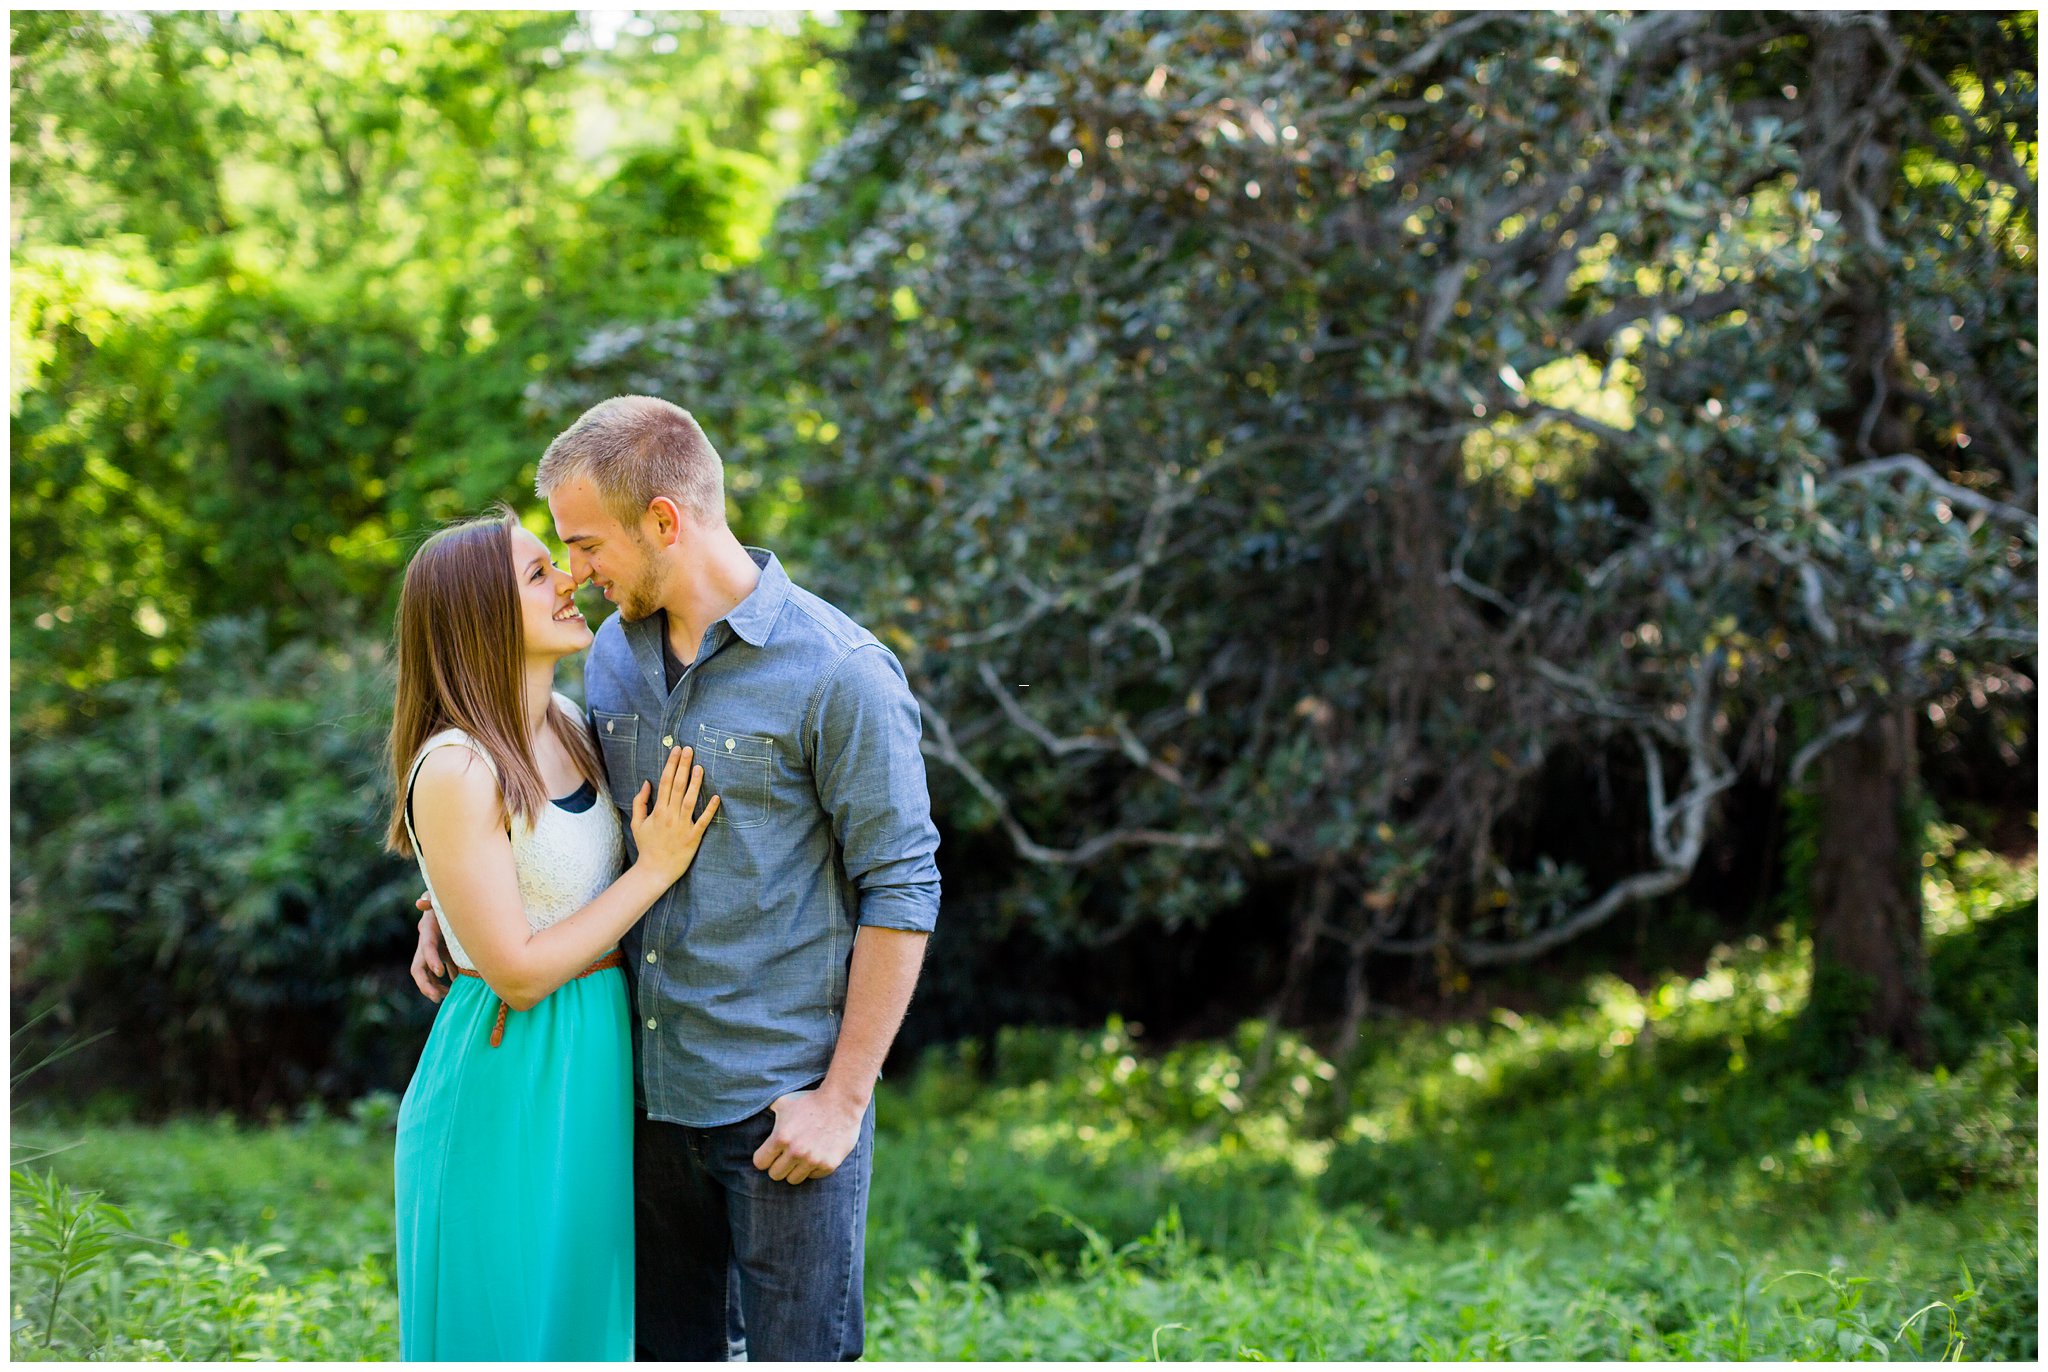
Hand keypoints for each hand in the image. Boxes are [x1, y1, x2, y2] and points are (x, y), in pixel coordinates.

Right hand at [410, 895, 448, 1002]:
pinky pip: (444, 971)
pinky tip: (459, 987)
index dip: (431, 961)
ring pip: (429, 974)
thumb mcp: (441, 899)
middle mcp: (427, 944)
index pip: (425, 949)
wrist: (456, 899)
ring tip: (448, 996)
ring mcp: (435, 950)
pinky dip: (451, 979)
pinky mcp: (446, 952)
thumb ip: (431, 899)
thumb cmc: (447, 899)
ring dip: (436, 987)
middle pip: (419, 969)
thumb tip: (420, 902)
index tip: (440, 973)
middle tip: (437, 997)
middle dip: (426, 984)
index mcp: (427, 932)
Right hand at [629, 745, 719, 881]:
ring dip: (696, 783)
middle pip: (677, 786)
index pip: (665, 782)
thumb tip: (646, 783)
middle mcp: (670, 815)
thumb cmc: (646, 846)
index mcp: (658, 811)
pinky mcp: (693, 837)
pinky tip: (716, 797)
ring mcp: (683, 826)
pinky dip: (709, 809)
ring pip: (690, 800)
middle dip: (683, 766)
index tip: (677, 750)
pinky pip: (703, 821)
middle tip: (689, 750)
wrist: (654, 870)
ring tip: (700, 767)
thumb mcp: (637, 823)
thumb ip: (640, 802)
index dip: (671, 764)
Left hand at [752, 1088, 863, 1184]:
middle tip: (785, 1155)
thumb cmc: (809, 1100)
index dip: (763, 1158)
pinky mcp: (828, 1165)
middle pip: (775, 1175)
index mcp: (781, 1138)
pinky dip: (812, 1169)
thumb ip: (766, 1111)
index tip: (770, 1153)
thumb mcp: (783, 1101)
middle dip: (778, 1165)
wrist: (842, 1102)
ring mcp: (813, 1160)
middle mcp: (796, 1152)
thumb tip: (745, 1111)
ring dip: (794, 1170)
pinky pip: (813, 1177)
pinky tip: (816, 1154)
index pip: (760, 1163)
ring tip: (800, 1156)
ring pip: (793, 1179)